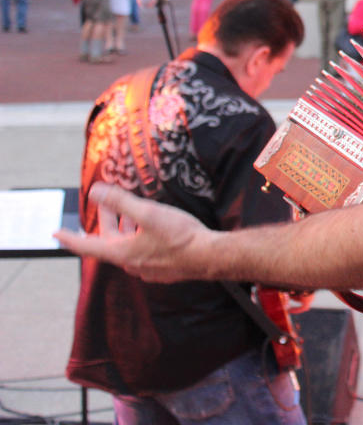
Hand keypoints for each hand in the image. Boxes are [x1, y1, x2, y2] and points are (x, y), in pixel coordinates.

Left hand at [54, 183, 216, 283]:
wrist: (210, 256)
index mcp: (122, 253)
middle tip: (106, 205)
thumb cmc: (180, 237)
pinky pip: (142, 252)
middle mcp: (131, 264)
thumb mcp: (148, 213)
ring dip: (124, 229)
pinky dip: (138, 238)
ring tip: (128, 213)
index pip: (87, 246)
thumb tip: (95, 191)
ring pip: (127, 247)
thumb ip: (120, 202)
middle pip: (109, 243)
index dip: (70, 238)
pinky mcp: (163, 268)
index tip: (56, 233)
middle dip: (106, 222)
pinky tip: (151, 228)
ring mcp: (148, 268)